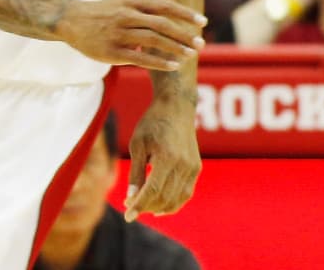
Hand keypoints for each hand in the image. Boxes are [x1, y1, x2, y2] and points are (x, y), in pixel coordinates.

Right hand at [56, 0, 205, 70]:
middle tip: (201, 43)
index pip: (163, 5)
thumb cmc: (105, 11)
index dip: (184, 13)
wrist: (71, 21)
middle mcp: (125, 16)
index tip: (203, 22)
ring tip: (191, 55)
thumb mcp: (128, 1)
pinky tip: (174, 66)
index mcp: (131, 2)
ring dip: (174, 48)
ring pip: (151, 40)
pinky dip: (158, 62)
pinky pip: (138, 57)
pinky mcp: (111, 51)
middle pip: (160, 24)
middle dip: (183, 34)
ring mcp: (117, 34)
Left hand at [124, 96, 200, 221]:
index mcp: (167, 158)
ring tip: (143, 208)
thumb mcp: (137, 145)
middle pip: (165, 197)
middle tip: (130, 208)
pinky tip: (160, 205)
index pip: (153, 190)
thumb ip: (136, 172)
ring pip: (177, 199)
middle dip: (146, 207)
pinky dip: (173, 202)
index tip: (128, 216)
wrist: (176, 108)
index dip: (140, 205)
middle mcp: (183, 165)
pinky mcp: (196, 168)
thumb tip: (131, 198)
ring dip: (159, 207)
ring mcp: (193, 168)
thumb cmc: (151, 124)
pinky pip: (185, 193)